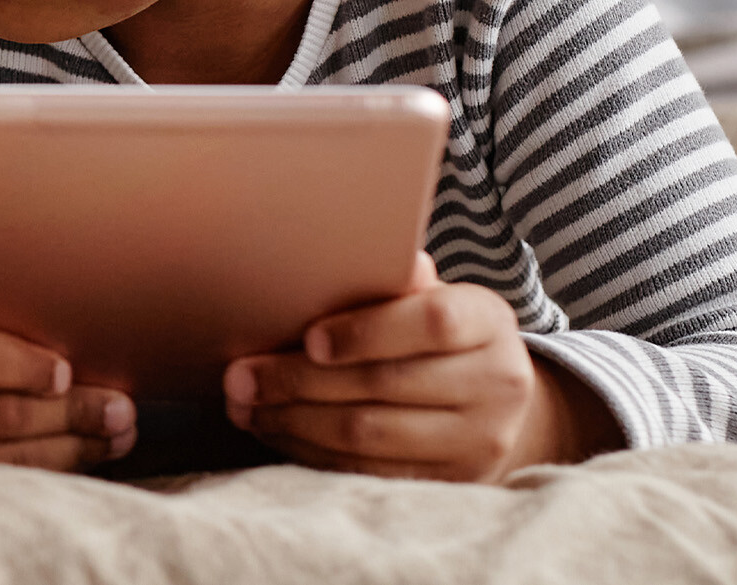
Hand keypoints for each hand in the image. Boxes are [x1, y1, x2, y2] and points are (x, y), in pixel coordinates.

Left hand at [223, 253, 623, 479]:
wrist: (493, 401)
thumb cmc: (438, 335)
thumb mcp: (429, 297)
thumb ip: (395, 282)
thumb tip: (365, 255)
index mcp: (489, 322)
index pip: (431, 323)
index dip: (365, 331)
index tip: (308, 338)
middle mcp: (496, 383)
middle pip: (385, 383)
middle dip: (298, 380)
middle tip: (239, 375)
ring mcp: (478, 440)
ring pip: (369, 435)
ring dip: (293, 420)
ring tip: (244, 405)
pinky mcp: (451, 481)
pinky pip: (367, 471)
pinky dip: (310, 451)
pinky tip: (275, 431)